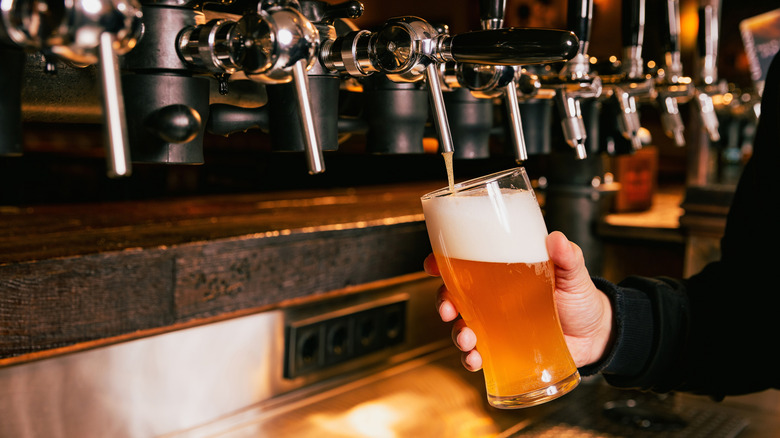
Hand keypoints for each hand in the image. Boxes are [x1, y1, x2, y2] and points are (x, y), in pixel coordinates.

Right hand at [423, 231, 613, 371]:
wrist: (597, 335)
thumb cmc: (580, 298)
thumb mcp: (574, 272)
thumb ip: (567, 256)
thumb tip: (556, 239)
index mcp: (502, 272)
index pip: (464, 263)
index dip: (442, 262)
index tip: (433, 264)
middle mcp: (492, 298)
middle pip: (453, 295)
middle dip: (442, 301)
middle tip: (447, 308)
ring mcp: (495, 324)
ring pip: (461, 326)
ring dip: (456, 333)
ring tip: (467, 338)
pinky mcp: (503, 349)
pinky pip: (477, 354)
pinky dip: (470, 358)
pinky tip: (475, 359)